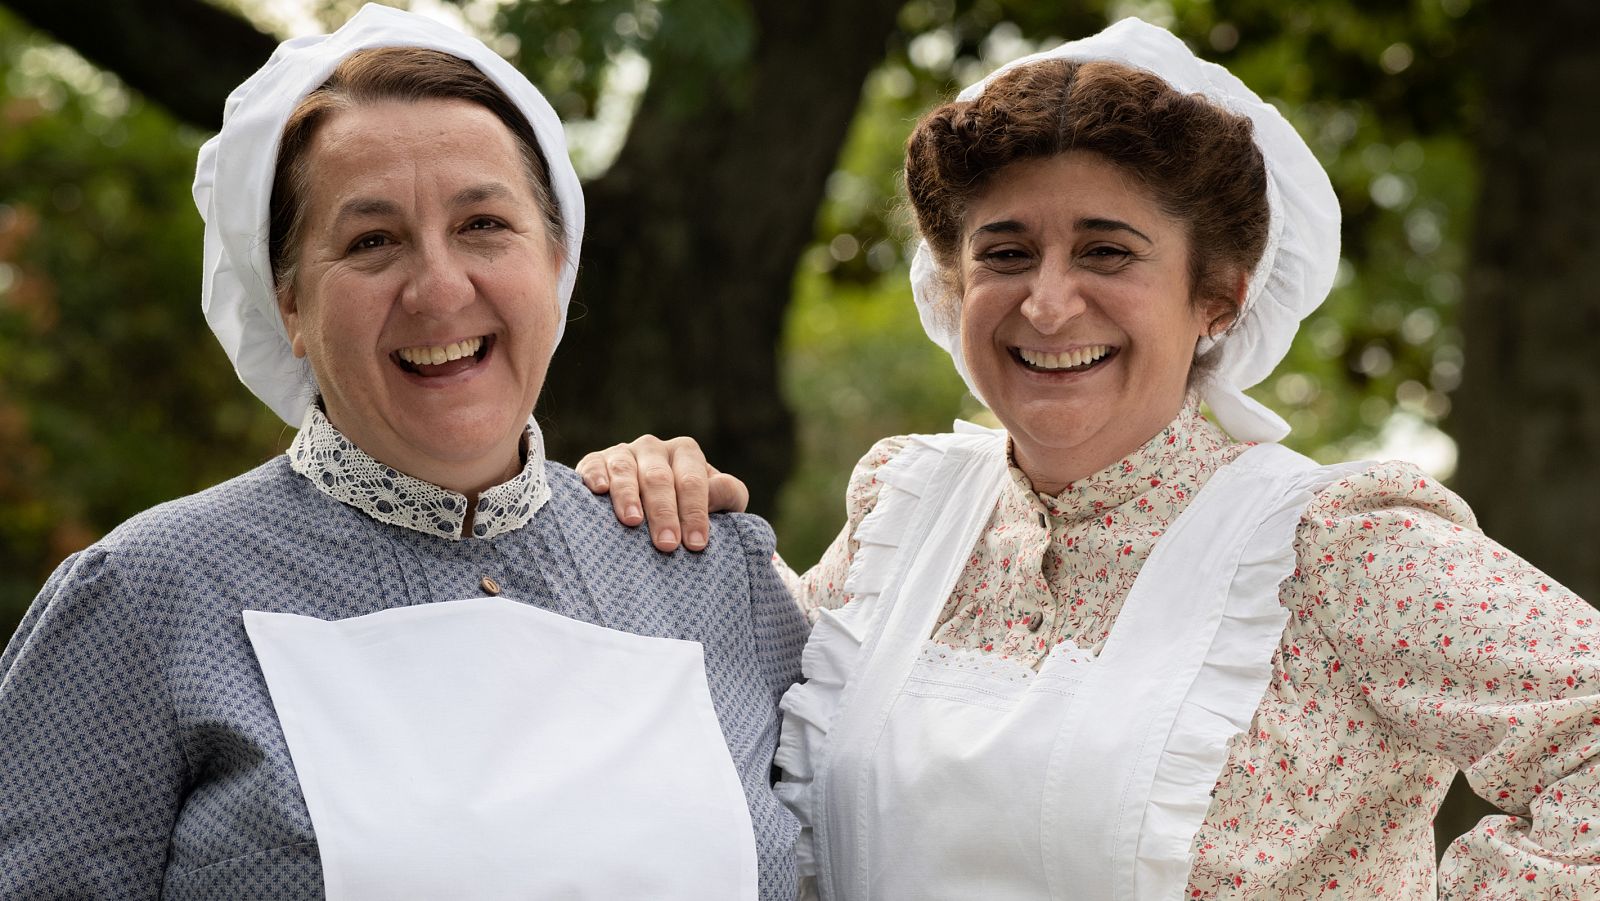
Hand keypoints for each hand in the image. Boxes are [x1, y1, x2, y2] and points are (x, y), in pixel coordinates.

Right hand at [577, 435, 749, 552]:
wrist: (648, 510)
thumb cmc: (688, 509)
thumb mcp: (718, 502)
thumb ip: (727, 495)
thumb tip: (718, 491)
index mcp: (685, 452)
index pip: (692, 481)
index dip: (695, 512)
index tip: (696, 544)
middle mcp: (653, 448)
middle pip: (658, 477)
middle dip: (664, 512)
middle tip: (667, 544)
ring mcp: (622, 453)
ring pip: (625, 470)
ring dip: (628, 495)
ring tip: (633, 521)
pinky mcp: (595, 462)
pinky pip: (594, 465)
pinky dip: (595, 475)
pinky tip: (599, 490)